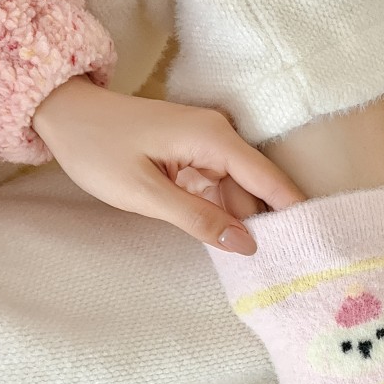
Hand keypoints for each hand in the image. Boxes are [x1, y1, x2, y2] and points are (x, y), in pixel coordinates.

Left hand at [32, 77, 304, 253]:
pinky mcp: (193, 153)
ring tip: (259, 263)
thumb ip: (198, 219)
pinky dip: (221, 211)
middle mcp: (218, 136)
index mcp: (213, 139)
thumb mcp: (145, 193)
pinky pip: (218, 187)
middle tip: (285, 268)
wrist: (63, 115)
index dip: (294, 210)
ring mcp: (206, 144)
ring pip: (237, 191)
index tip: (319, 242)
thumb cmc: (97, 149)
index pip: (268, 179)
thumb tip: (246, 245)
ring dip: (242, 222)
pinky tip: (224, 240)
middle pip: (256, 188)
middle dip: (268, 224)